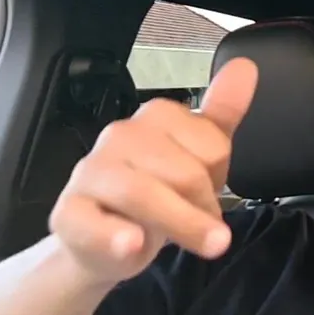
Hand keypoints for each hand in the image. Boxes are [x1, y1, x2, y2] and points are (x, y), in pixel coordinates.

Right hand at [48, 58, 257, 285]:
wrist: (109, 238)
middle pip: (183, 173)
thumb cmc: (158, 190)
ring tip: (202, 247)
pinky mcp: (67, 212)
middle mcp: (120, 135)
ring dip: (182, 227)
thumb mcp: (199, 154)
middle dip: (203, 209)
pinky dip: (116, 237)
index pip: (212, 147)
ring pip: (142, 195)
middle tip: (206, 230)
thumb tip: (246, 67)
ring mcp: (90, 173)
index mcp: (155, 116)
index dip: (219, 178)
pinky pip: (92, 223)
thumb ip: (222, 113)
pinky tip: (133, 244)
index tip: (210, 193)